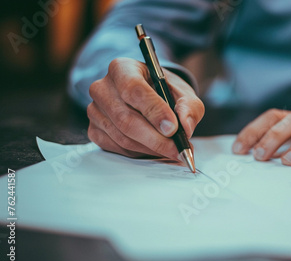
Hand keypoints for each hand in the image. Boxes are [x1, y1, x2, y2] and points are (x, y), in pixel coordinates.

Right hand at [87, 57, 203, 157]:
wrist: (150, 97)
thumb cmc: (165, 92)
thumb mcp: (183, 93)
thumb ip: (189, 107)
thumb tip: (185, 126)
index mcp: (122, 68)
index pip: (133, 89)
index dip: (154, 111)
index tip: (173, 128)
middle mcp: (102, 87)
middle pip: (126, 118)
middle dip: (156, 139)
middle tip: (178, 149)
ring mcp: (95, 110)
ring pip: (122, 137)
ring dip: (150, 148)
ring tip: (172, 150)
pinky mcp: (94, 130)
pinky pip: (117, 148)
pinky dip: (140, 153)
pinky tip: (154, 149)